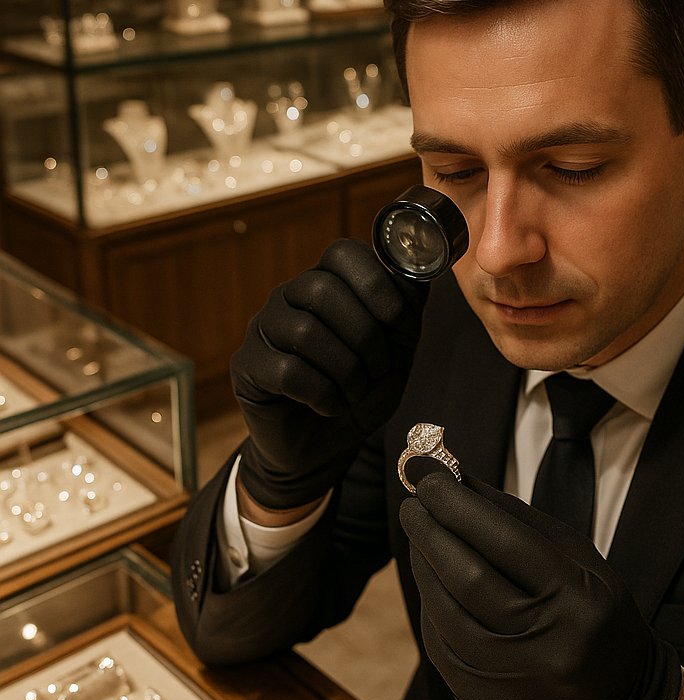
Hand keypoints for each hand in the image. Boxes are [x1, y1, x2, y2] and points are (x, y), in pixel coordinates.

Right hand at [232, 240, 426, 508]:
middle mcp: (289, 296)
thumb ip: (407, 311)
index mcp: (328, 282)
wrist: (326, 447)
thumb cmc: (362, 392)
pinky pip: (287, 371)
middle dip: (365, 335)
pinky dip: (322, 394)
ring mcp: (263, 328)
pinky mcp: (247, 366)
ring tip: (355, 394)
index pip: (343, 252)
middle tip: (379, 371)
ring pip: (305, 331)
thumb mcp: (397, 352)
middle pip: (322, 288)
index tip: (399, 322)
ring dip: (346, 371)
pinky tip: (329, 406)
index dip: (377, 284)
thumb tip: (420, 270)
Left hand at [400, 472, 680, 699]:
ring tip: (419, 536)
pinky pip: (441, 649)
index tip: (431, 478)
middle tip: (413, 503)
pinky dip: (430, 609)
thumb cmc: (592, 610)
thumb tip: (454, 479)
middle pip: (469, 579)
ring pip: (446, 616)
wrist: (620, 699)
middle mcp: (547, 649)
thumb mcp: (574, 556)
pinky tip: (430, 582)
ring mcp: (514, 687)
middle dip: (432, 533)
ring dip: (424, 568)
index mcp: (579, 602)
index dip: (460, 507)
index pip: (508, 543)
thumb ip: (514, 517)